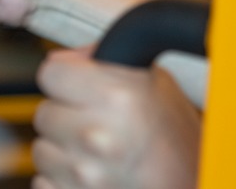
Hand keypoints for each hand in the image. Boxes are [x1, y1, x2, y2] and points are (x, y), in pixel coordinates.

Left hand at [32, 48, 200, 188]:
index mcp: (118, 97)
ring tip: (98, 149)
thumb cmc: (179, 143)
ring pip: (41, 149)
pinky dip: (62, 177)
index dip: (66, 77)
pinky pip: (44, 180)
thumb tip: (69, 59)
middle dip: (67, 114)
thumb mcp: (158, 86)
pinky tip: (93, 171)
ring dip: (63, 149)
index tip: (77, 84)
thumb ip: (110, 64)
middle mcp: (95, 134)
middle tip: (96, 120)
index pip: (51, 74)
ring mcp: (82, 171)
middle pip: (44, 112)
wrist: (195, 185)